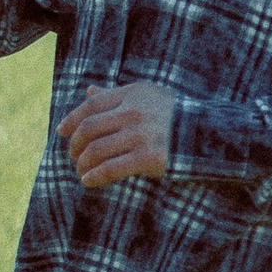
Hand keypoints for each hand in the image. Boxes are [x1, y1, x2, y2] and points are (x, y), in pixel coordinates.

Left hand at [59, 80, 178, 186]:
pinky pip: (111, 168)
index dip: (72, 119)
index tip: (61, 131)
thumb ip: (116, 95)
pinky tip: (88, 181)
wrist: (209, 136)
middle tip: (73, 155)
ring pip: (97, 150)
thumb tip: (88, 91)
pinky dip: (95, 176)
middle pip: (90, 128)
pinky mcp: (149, 157)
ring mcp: (142, 134)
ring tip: (81, 170)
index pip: (91, 105)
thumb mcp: (148, 97)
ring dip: (82, 163)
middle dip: (75, 144)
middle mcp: (135, 111)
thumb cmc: (174, 117)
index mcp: (134, 93)